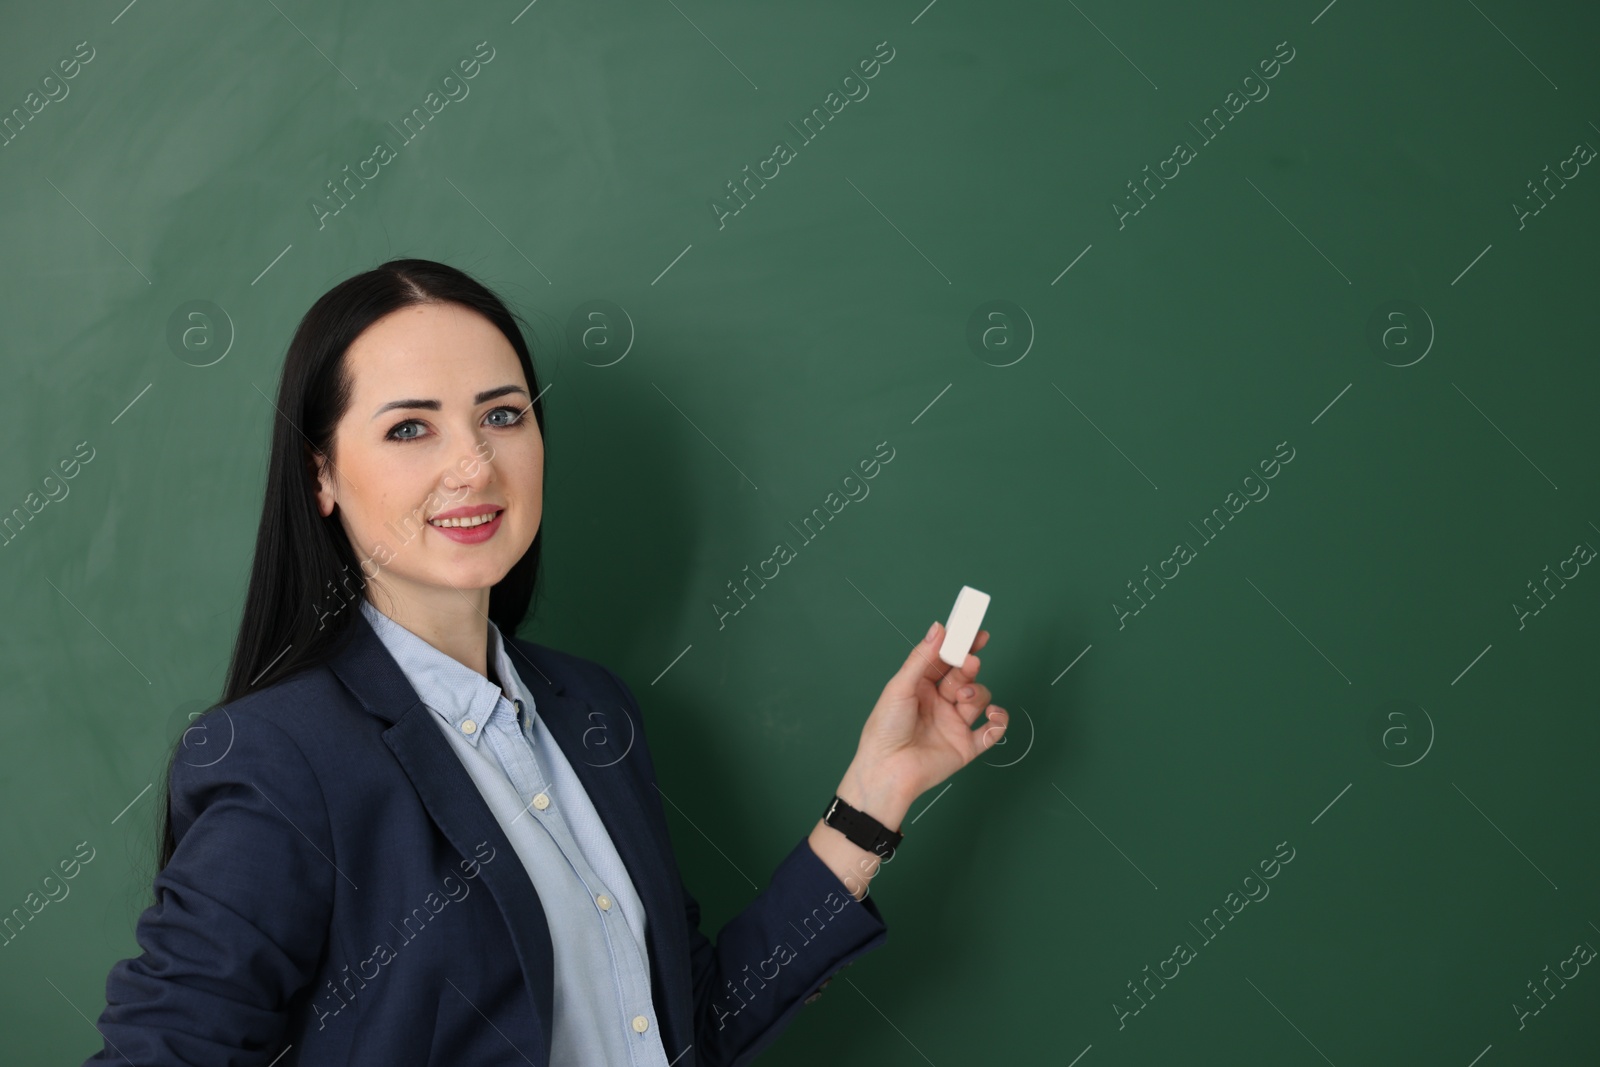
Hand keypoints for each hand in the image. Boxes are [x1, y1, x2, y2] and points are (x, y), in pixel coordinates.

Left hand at [837, 620, 1007, 827]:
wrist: (887, 771)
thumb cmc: (885, 729)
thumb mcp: (900, 686)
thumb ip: (922, 658)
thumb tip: (939, 627)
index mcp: (921, 687)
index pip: (946, 660)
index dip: (962, 645)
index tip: (977, 632)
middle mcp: (939, 703)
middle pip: (965, 676)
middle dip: (969, 667)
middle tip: (970, 662)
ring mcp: (954, 724)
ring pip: (979, 698)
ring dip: (977, 693)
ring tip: (962, 699)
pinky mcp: (966, 746)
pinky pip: (992, 731)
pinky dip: (999, 720)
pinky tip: (992, 715)